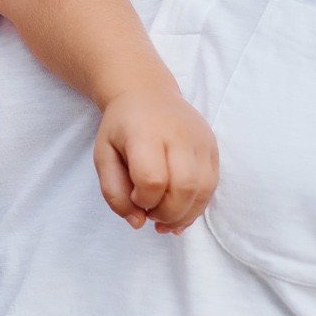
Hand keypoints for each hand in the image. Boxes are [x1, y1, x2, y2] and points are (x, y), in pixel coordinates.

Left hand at [94, 85, 218, 233]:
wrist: (147, 92)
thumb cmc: (121, 127)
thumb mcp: (103, 155)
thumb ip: (113, 192)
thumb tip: (137, 223)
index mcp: (146, 133)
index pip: (152, 179)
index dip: (143, 200)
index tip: (134, 197)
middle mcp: (179, 134)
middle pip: (183, 188)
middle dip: (166, 213)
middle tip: (150, 214)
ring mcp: (200, 140)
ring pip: (203, 191)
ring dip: (184, 215)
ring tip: (164, 219)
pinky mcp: (212, 147)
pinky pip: (211, 186)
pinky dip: (196, 207)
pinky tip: (179, 212)